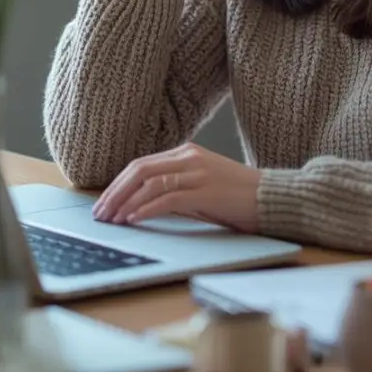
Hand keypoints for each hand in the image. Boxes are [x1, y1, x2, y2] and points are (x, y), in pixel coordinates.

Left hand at [91, 143, 262, 233]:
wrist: (272, 197)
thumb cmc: (237, 196)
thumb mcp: (202, 184)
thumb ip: (176, 185)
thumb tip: (141, 203)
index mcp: (187, 152)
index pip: (141, 164)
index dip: (117, 183)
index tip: (103, 202)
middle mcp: (190, 157)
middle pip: (140, 170)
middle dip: (115, 192)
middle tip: (100, 213)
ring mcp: (199, 173)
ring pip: (150, 183)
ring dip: (125, 203)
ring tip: (112, 219)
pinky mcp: (207, 191)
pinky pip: (168, 198)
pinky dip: (147, 209)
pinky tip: (134, 219)